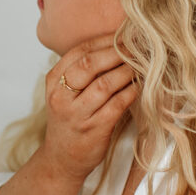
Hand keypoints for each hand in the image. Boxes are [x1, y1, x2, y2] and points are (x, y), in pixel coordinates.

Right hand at [38, 33, 138, 182]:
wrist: (61, 160)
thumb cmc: (69, 121)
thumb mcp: (64, 93)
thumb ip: (81, 71)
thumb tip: (116, 44)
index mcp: (54, 81)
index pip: (79, 51)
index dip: (104, 40)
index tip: (123, 34)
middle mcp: (61, 96)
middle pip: (90, 64)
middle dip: (117, 52)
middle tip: (137, 46)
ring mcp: (77, 114)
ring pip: (105, 84)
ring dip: (127, 71)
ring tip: (142, 64)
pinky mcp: (94, 129)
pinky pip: (117, 104)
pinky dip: (131, 91)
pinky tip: (140, 86)